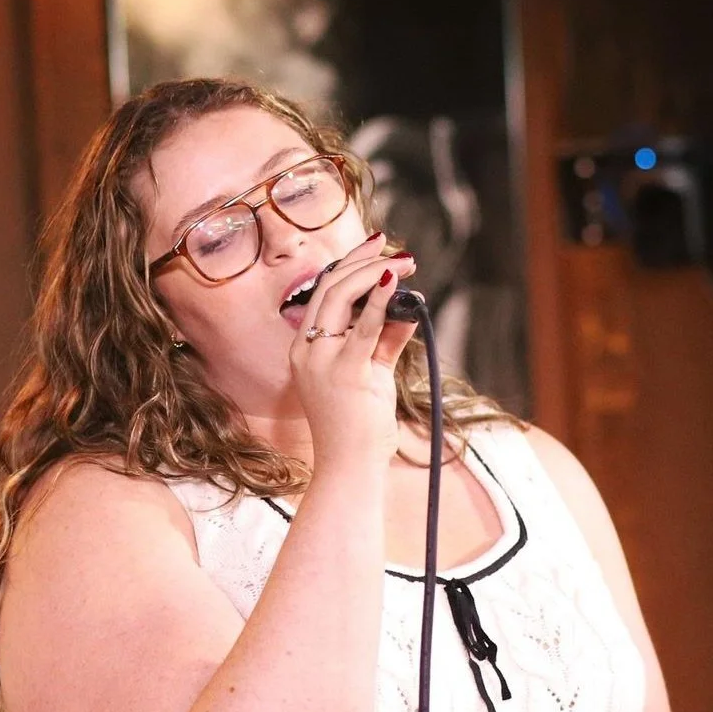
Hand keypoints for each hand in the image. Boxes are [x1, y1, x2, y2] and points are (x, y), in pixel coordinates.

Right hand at [289, 234, 418, 468]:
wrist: (348, 466)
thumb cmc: (357, 427)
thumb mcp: (372, 375)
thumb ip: (385, 340)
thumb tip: (408, 307)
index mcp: (304, 348)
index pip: (323, 293)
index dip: (349, 264)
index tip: (374, 246)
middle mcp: (307, 350)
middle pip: (331, 287)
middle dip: (363, 259)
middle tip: (396, 249)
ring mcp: (322, 360)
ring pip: (344, 297)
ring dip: (376, 273)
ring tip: (404, 263)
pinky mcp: (346, 372)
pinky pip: (363, 327)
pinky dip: (378, 300)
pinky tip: (392, 282)